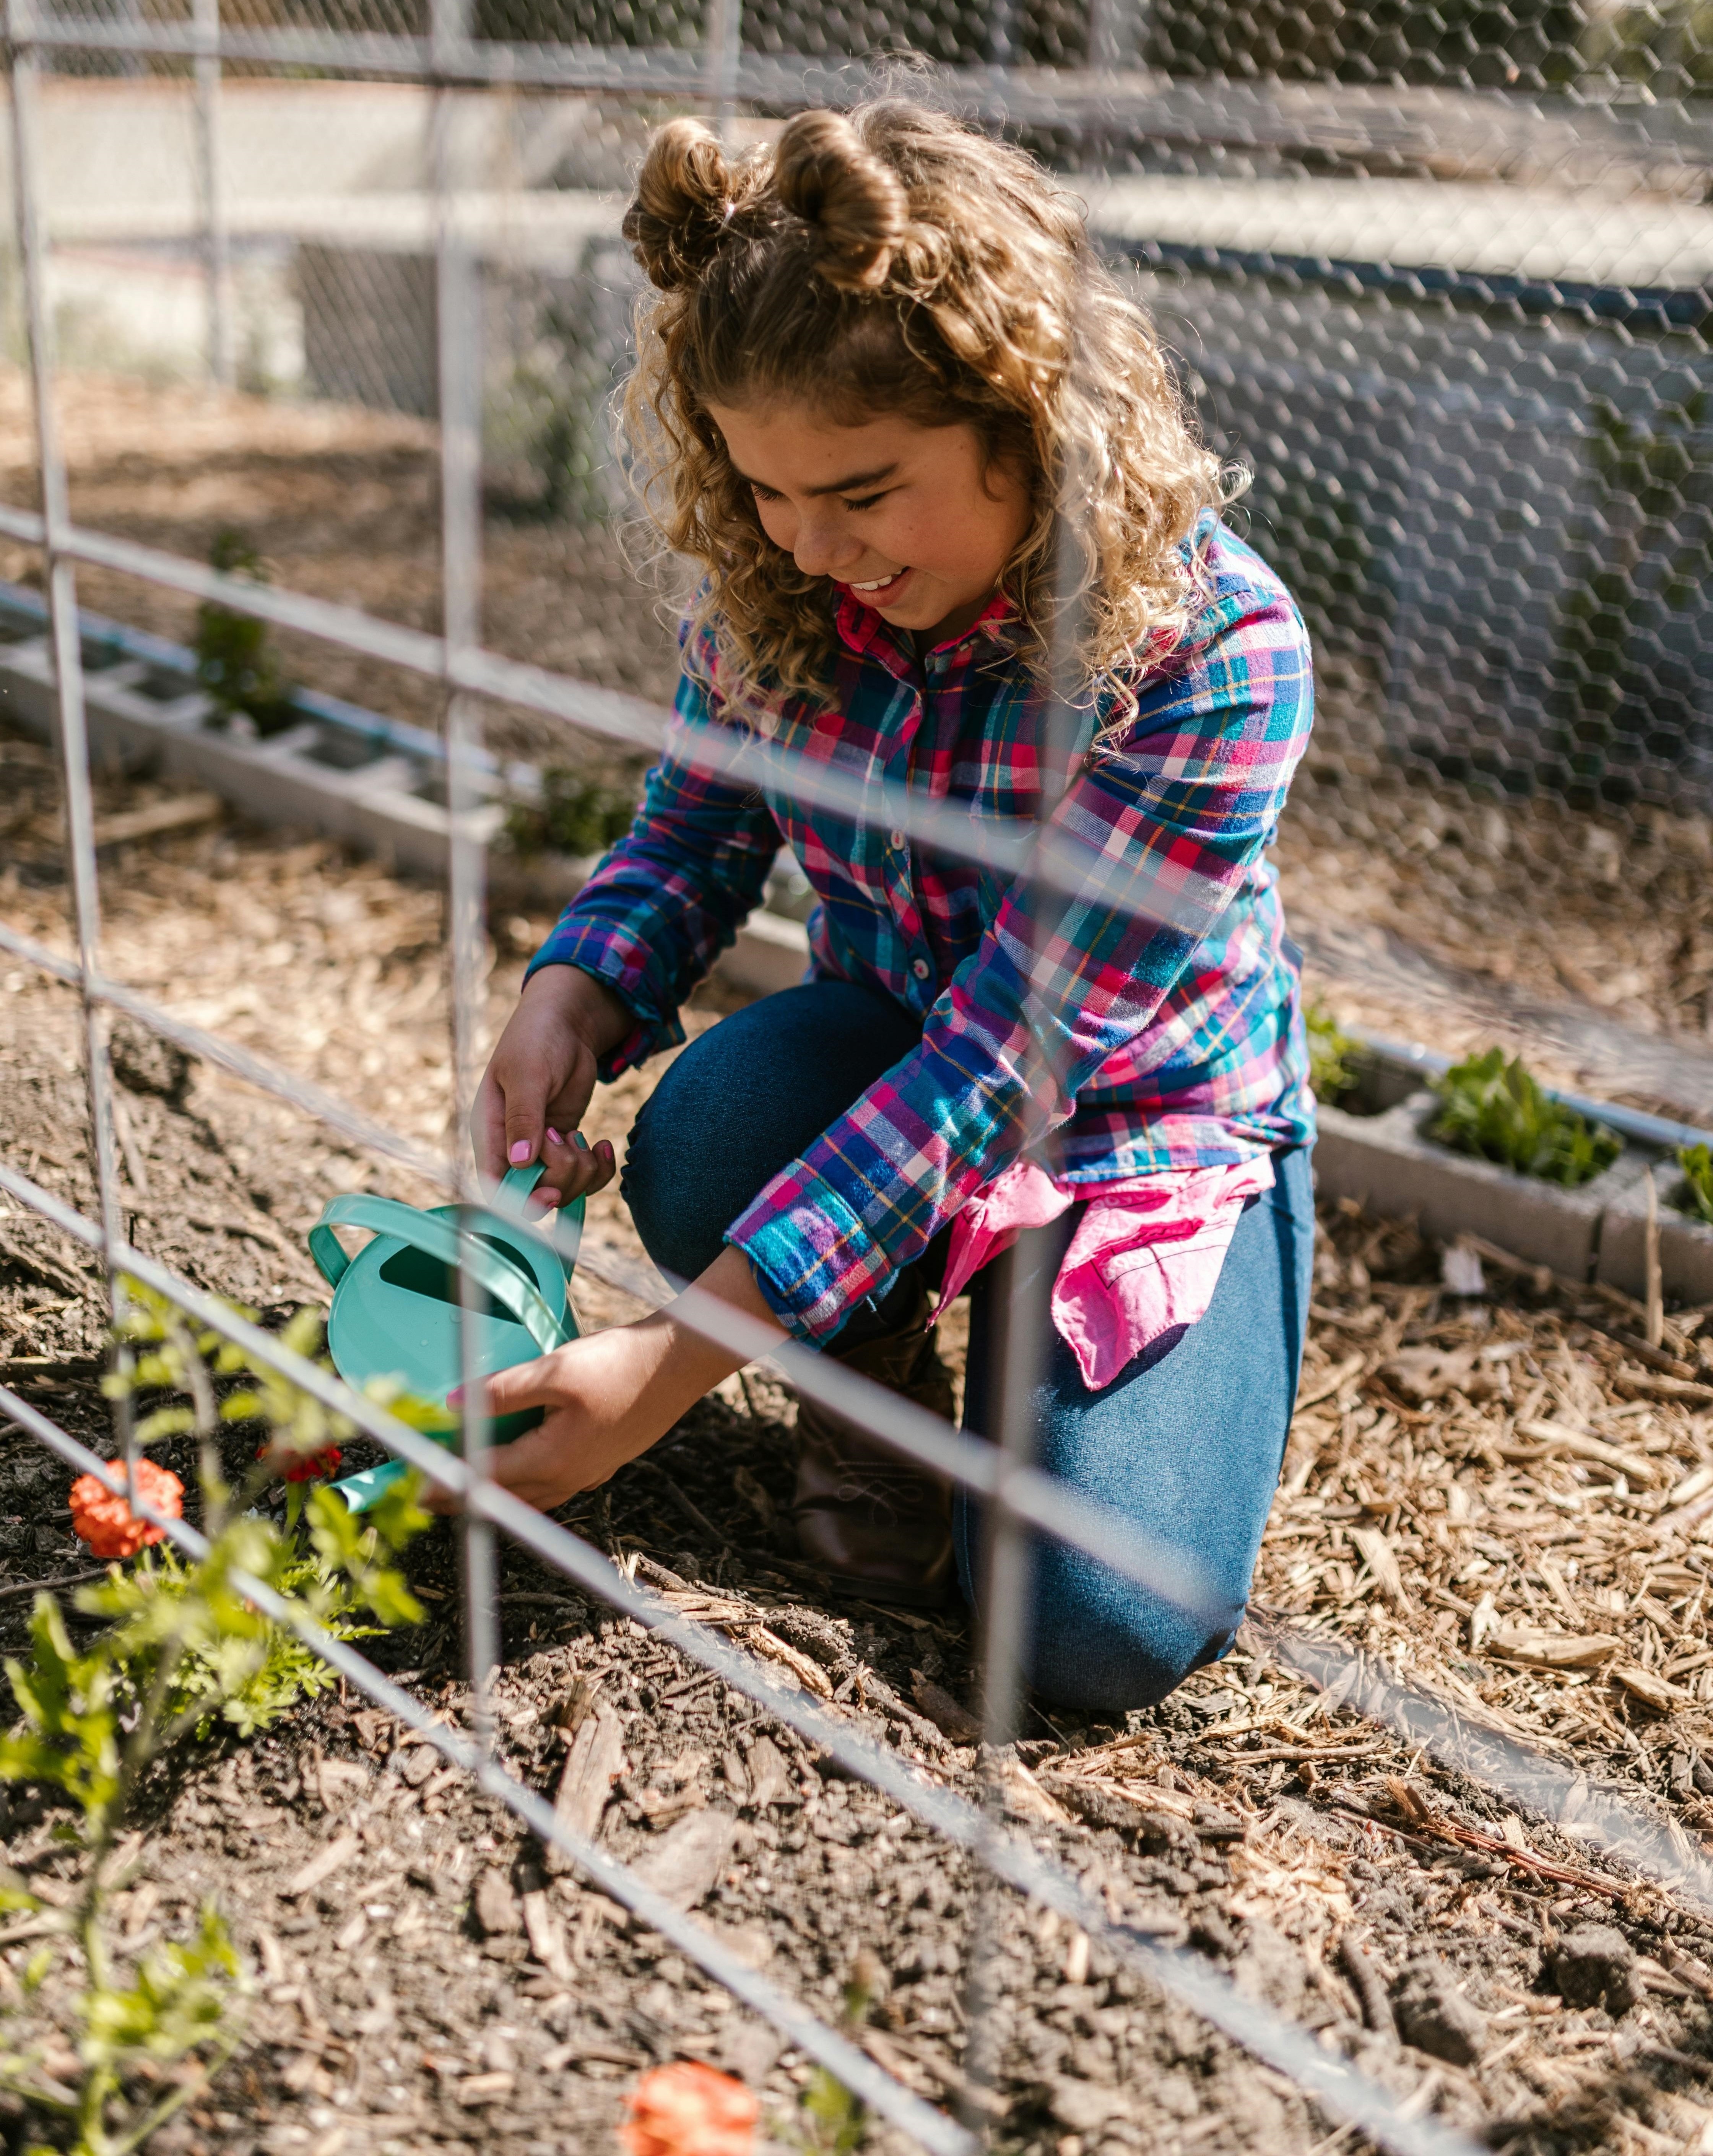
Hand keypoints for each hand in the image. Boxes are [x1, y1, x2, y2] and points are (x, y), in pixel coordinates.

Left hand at [424, 1247, 782, 1515]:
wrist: (681, 1362)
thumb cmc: (621, 1363)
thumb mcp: (558, 1368)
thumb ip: (502, 1390)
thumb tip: (452, 1405)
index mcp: (553, 1460)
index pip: (484, 1480)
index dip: (445, 1483)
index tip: (412, 1491)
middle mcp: (570, 1477)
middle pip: (506, 1498)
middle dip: (465, 1498)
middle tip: (427, 1497)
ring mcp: (590, 1472)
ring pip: (531, 1496)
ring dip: (496, 1494)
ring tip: (466, 1488)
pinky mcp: (604, 1459)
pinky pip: (553, 1485)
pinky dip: (525, 1483)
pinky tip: (521, 1470)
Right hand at [473, 965, 630, 1208]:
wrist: (567, 1023)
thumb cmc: (537, 1040)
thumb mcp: (528, 1075)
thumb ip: (523, 1118)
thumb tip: (519, 1162)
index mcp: (489, 1132)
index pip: (494, 1185)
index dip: (520, 1201)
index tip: (552, 1192)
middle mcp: (511, 1146)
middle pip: (533, 1193)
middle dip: (561, 1176)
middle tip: (569, 1139)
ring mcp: (540, 1148)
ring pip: (562, 1188)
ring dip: (582, 1171)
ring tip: (585, 1138)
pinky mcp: (565, 1145)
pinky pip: (583, 1176)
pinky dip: (598, 1169)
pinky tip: (603, 1144)